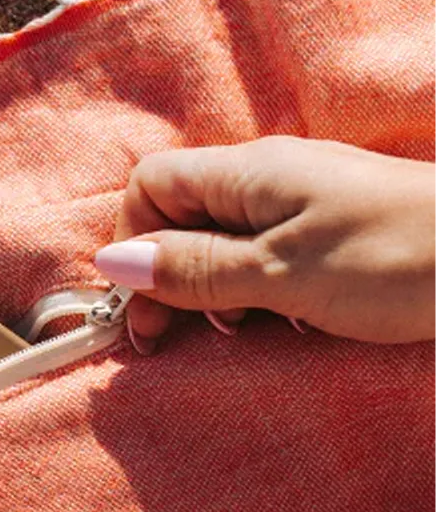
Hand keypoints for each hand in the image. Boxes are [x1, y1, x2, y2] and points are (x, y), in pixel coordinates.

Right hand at [93, 136, 435, 351]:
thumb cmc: (400, 260)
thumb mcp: (282, 273)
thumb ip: (194, 268)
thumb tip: (112, 263)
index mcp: (248, 174)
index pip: (149, 186)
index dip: (132, 243)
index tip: (146, 312)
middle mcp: (267, 179)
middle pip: (179, 216)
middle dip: (168, 278)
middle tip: (179, 337)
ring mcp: (301, 204)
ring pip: (219, 242)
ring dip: (214, 290)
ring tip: (244, 329)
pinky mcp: (330, 232)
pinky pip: (264, 257)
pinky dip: (257, 292)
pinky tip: (285, 320)